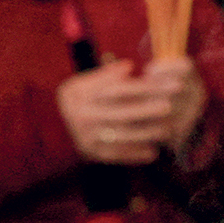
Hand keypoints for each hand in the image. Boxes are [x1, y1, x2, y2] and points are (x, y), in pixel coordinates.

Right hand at [58, 58, 205, 164]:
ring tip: (167, 130)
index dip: (145, 85)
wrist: (52, 126)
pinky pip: (117, 154)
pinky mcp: (91, 153)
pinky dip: (135, 154)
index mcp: (81, 94)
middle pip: (123, 112)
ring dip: (147, 133)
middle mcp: (83, 116)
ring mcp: (86, 136)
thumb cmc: (79, 98)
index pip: (119, 89)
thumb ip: (107, 74)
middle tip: (171, 105)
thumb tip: (129, 67)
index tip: (167, 83)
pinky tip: (152, 152)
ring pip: (123, 135)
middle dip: (150, 109)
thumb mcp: (85, 80)